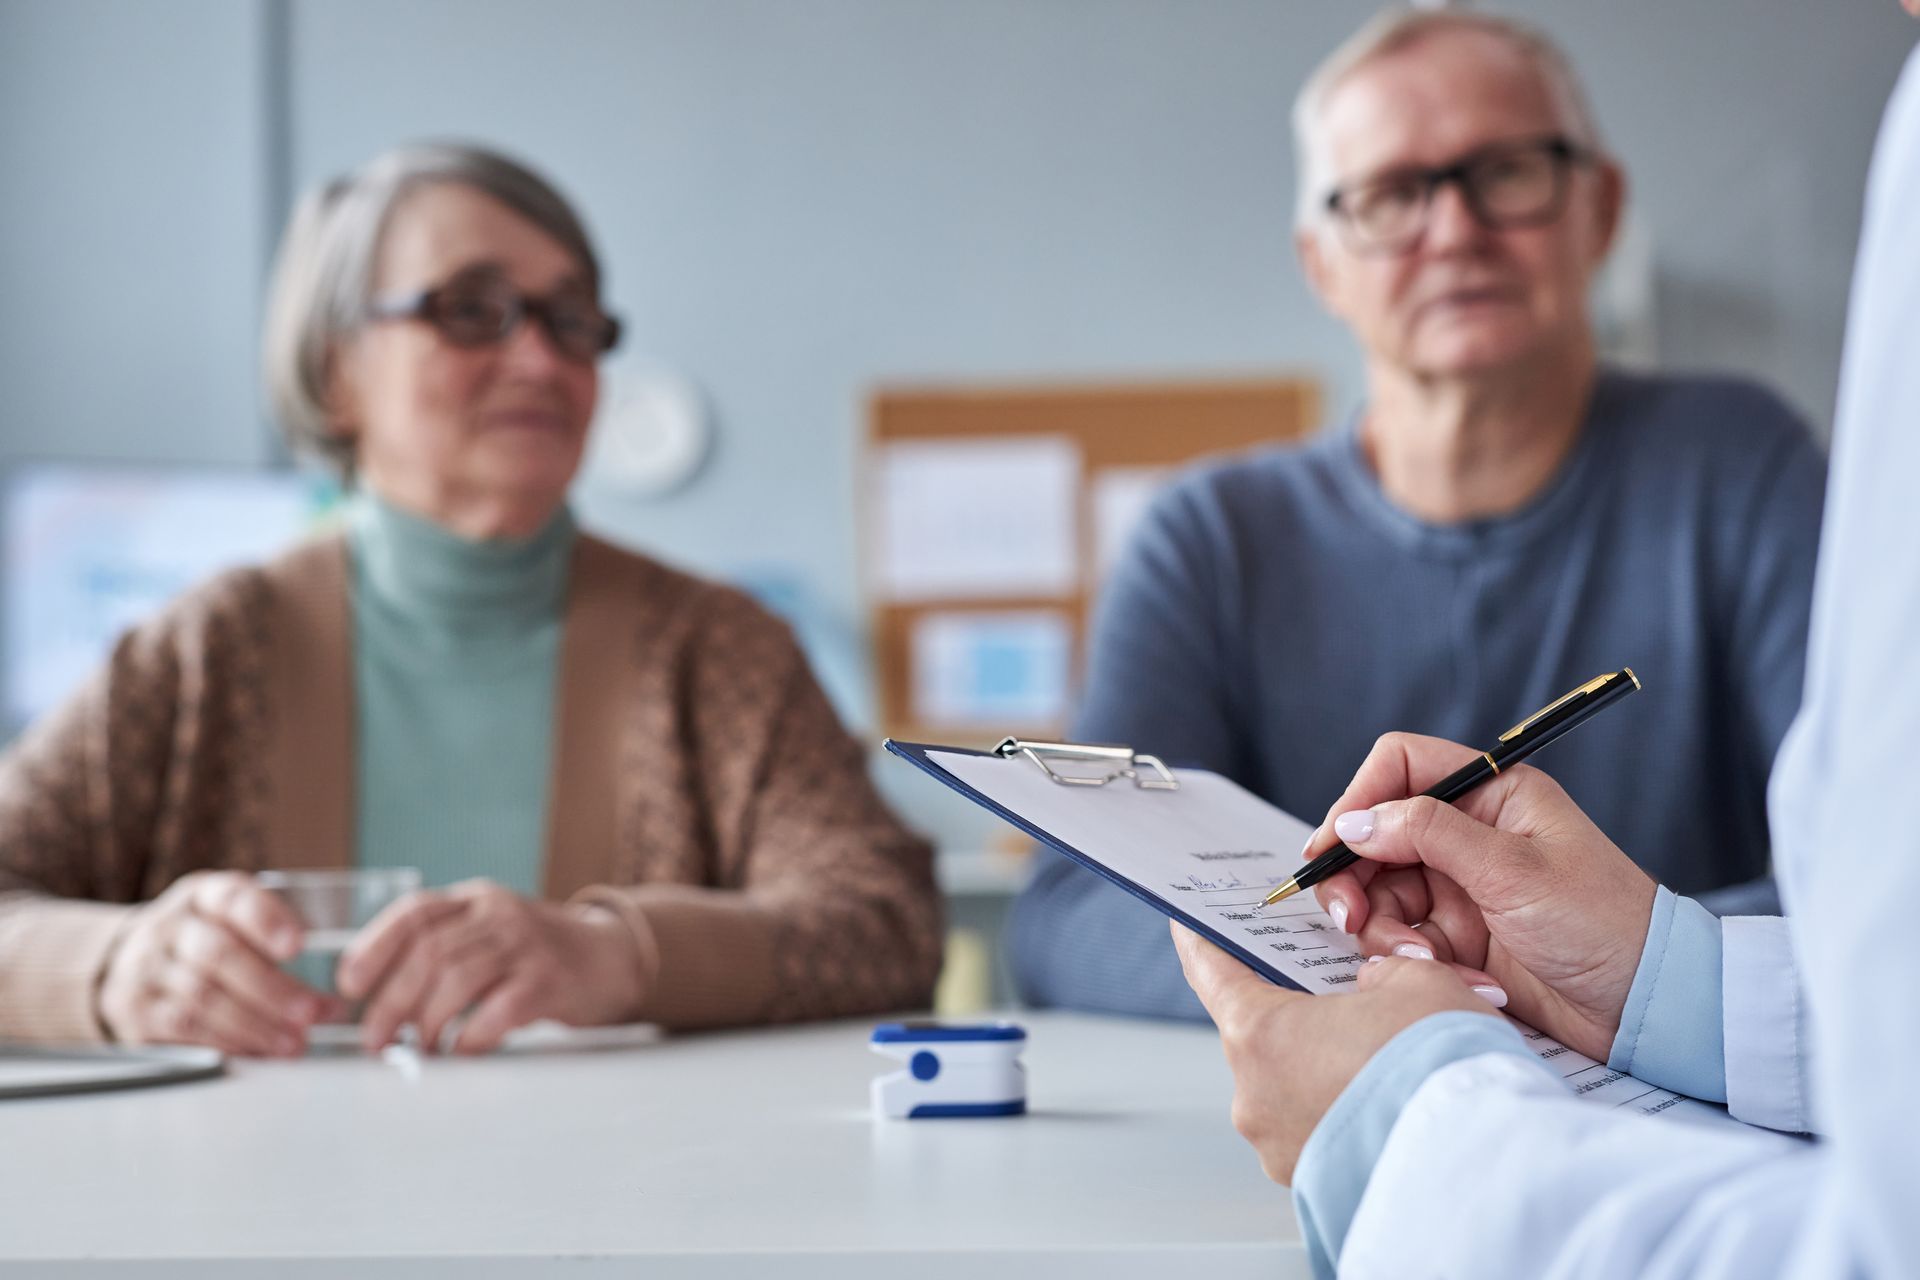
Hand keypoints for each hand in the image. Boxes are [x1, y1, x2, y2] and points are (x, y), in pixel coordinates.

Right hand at [96, 870, 342, 1055]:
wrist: (120, 963)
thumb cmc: (199, 939)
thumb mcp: (228, 917)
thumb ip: (272, 931)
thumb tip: (346, 967)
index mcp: (202, 896)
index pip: (233, 898)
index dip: (266, 921)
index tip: (299, 945)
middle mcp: (170, 928)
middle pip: (221, 956)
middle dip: (273, 988)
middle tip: (314, 1012)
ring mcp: (148, 970)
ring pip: (203, 999)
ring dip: (256, 1024)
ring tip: (296, 1042)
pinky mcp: (137, 1012)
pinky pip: (185, 1030)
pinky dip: (227, 1042)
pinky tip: (259, 1051)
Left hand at [337, 880, 646, 1054]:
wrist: (613, 958)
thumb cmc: (538, 955)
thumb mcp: (492, 933)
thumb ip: (447, 948)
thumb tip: (377, 999)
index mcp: (478, 900)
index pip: (415, 912)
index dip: (374, 947)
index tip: (349, 985)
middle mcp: (501, 914)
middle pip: (430, 952)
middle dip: (391, 1001)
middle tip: (376, 1040)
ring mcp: (529, 946)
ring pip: (457, 980)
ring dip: (426, 1023)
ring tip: (419, 1049)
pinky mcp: (551, 981)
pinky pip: (497, 1011)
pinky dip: (469, 1037)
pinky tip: (461, 1051)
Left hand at [1173, 921, 1494, 1183]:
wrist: (1479, 1164)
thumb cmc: (1440, 1066)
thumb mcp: (1418, 979)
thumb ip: (1382, 971)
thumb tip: (1374, 987)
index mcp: (1259, 1034)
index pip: (1210, 971)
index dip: (1203, 939)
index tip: (1192, 923)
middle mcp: (1254, 1097)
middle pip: (1262, 1032)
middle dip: (1301, 1009)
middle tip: (1344, 990)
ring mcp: (1280, 1148)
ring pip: (1295, 1085)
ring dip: (1330, 1065)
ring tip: (1389, 1052)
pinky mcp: (1313, 1186)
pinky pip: (1322, 1129)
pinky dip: (1349, 1110)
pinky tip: (1393, 1099)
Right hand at [1308, 733, 1658, 1060]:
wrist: (1649, 1006)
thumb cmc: (1604, 924)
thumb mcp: (1514, 870)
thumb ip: (1429, 834)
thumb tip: (1355, 820)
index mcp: (1492, 794)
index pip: (1402, 768)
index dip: (1359, 800)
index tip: (1332, 846)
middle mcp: (1470, 834)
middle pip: (1376, 837)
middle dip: (1355, 878)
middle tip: (1349, 917)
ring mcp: (1460, 886)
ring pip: (1381, 893)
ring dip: (1386, 931)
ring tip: (1421, 960)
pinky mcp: (1458, 937)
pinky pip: (1404, 938)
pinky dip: (1416, 961)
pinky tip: (1457, 978)